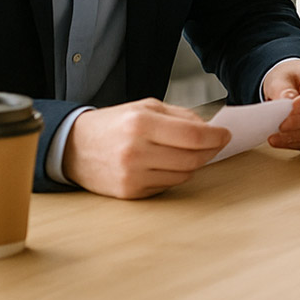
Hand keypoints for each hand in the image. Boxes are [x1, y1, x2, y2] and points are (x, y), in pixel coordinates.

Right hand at [64, 98, 229, 198]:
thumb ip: (179, 115)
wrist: (73, 147)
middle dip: (210, 151)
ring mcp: (132, 174)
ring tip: (185, 152)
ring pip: (183, 174)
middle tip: (214, 144)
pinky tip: (165, 164)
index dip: (216, 136)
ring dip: (193, 163)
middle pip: (192, 157)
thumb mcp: (144, 107)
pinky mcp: (130, 192)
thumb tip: (209, 127)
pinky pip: (167, 185)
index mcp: (141, 123)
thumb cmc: (112, 124)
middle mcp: (136, 150)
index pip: (193, 134)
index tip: (225, 135)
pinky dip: (174, 175)